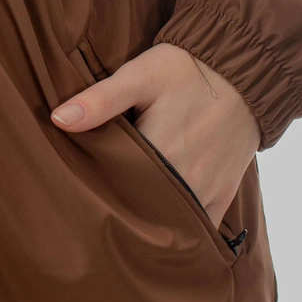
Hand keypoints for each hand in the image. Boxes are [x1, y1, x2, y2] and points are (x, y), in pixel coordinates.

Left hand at [51, 44, 261, 226]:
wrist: (243, 68)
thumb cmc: (186, 69)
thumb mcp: (139, 74)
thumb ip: (101, 99)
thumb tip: (59, 120)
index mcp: (160, 152)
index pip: (117, 186)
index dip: (96, 192)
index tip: (77, 194)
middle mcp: (186, 179)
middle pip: (144, 210)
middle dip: (121, 213)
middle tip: (94, 214)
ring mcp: (208, 190)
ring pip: (172, 224)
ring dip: (150, 225)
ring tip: (124, 224)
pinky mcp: (224, 192)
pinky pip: (202, 227)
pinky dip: (183, 231)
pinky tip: (162, 233)